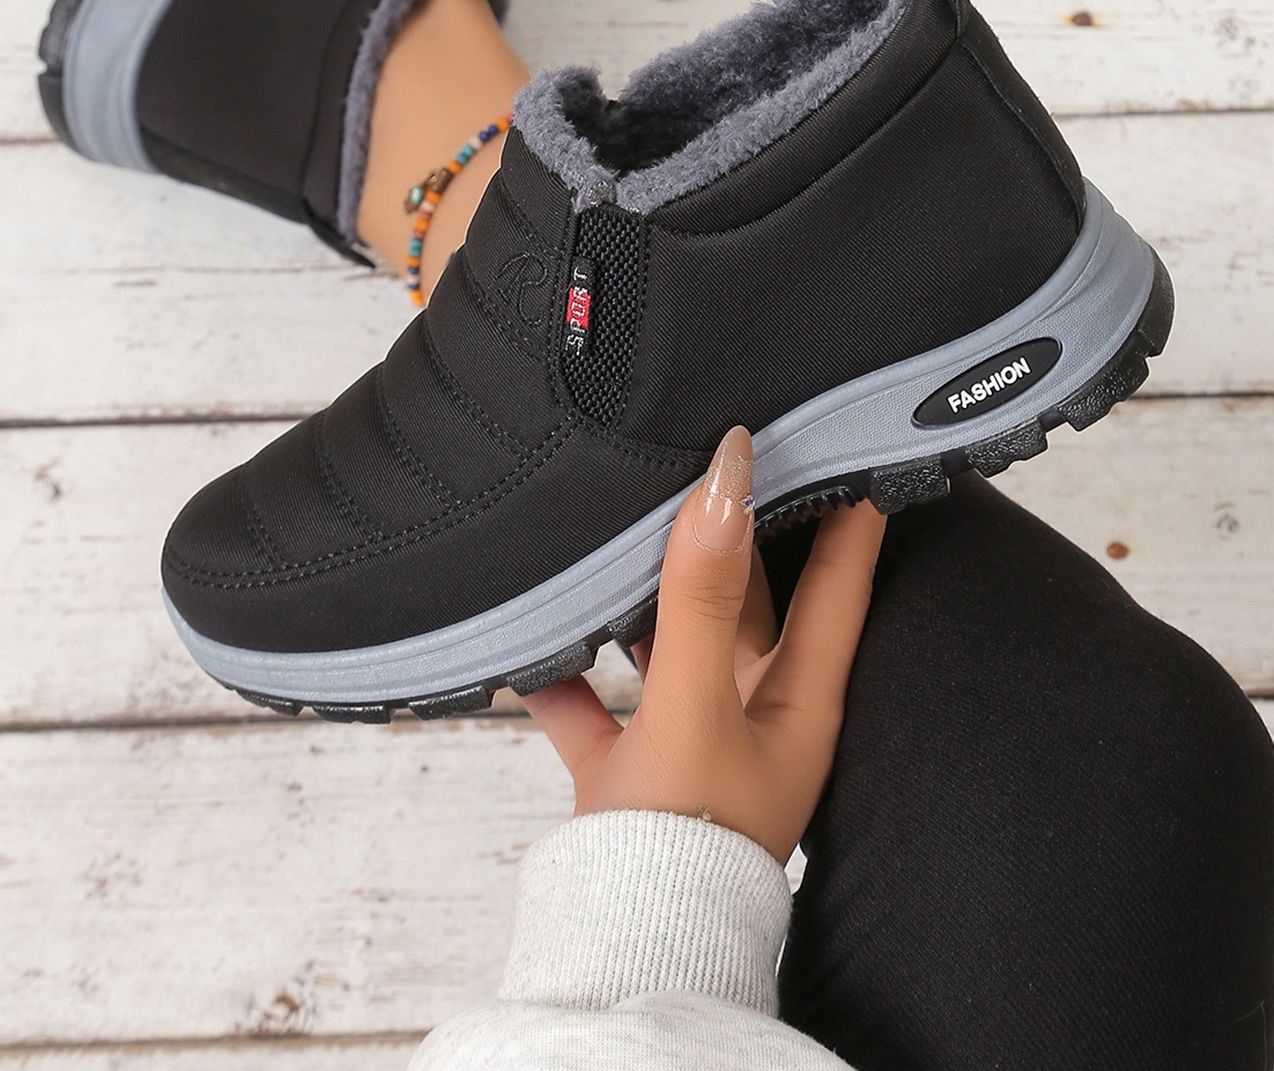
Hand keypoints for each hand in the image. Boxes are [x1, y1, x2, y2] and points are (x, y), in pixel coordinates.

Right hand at [523, 426, 885, 863]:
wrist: (622, 948)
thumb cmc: (685, 841)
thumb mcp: (695, 704)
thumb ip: (705, 594)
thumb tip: (729, 480)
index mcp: (799, 699)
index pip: (840, 582)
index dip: (852, 511)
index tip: (853, 438)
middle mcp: (753, 713)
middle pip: (753, 599)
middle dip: (736, 532)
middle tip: (722, 452)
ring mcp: (689, 740)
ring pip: (672, 639)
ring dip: (648, 592)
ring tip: (623, 518)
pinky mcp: (627, 770)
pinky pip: (595, 700)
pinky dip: (566, 669)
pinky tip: (533, 634)